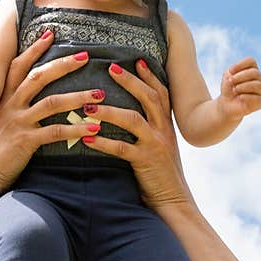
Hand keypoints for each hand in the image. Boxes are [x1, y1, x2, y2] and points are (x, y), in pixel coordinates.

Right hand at [0, 34, 104, 188]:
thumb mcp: (4, 117)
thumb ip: (17, 101)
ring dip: (78, 97)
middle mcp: (10, 104)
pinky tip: (95, 129)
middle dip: (63, 64)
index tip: (51, 33)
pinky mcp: (25, 141)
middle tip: (86, 56)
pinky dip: (77, 129)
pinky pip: (55, 132)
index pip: (19, 65)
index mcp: (5, 96)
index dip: (34, 48)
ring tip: (100, 95)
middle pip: (38, 77)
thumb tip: (34, 88)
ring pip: (51, 102)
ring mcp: (18, 122)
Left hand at [78, 61, 194, 211]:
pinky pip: (121, 148)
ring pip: (133, 119)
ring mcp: (155, 145)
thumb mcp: (160, 148)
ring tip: (88, 104)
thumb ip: (149, 132)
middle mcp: (163, 131)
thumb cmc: (161, 175)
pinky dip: (102, 141)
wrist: (174, 200)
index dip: (150, 76)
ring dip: (109, 110)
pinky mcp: (145, 161)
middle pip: (149, 98)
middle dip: (130, 81)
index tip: (137, 60)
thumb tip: (130, 118)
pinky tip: (86, 137)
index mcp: (167, 125)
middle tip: (111, 68)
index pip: (161, 93)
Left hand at [217, 57, 260, 120]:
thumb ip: (235, 73)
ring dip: (243, 87)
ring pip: (257, 85)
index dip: (240, 65)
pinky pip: (256, 98)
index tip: (230, 71)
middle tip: (231, 81)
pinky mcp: (260, 102)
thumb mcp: (228, 77)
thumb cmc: (229, 88)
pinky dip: (245, 97)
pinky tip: (240, 98)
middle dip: (240, 77)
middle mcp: (260, 79)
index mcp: (253, 70)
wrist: (227, 104)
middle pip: (255, 72)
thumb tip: (244, 80)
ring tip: (235, 90)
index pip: (251, 61)